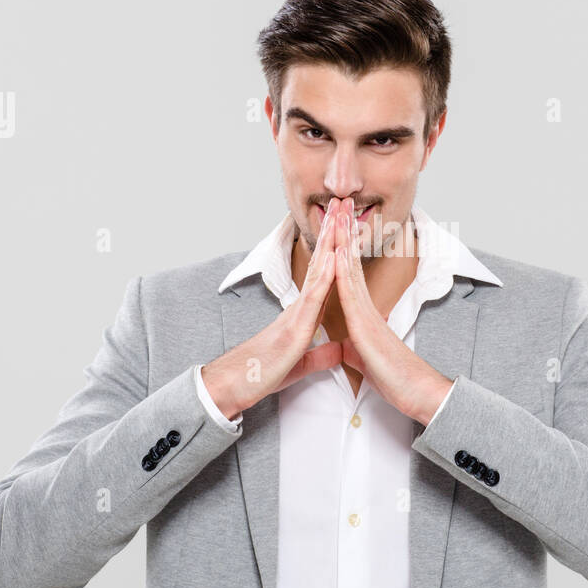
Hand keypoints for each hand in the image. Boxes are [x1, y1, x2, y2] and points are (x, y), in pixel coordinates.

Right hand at [201, 199, 341, 419]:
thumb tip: (338, 349)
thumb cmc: (266, 371)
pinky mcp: (296, 326)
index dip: (337, 249)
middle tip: (342, 203)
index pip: (326, 274)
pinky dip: (325, 277)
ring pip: (318, 271)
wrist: (241, 384)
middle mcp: (301, 306)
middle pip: (322, 262)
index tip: (346, 225)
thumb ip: (320, 354)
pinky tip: (335, 258)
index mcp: (306, 313)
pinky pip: (314, 297)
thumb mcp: (302, 363)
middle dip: (333, 232)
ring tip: (339, 216)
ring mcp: (298, 313)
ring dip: (330, 243)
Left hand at [332, 198, 454, 425]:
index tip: (335, 226)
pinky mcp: (366, 325)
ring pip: (350, 270)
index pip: (348, 275)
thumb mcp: (366, 360)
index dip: (341, 249)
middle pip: (349, 263)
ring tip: (338, 214)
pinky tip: (338, 251)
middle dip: (343, 233)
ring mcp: (367, 313)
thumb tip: (344, 346)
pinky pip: (351, 293)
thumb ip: (354, 349)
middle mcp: (366, 308)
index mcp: (363, 314)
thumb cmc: (395, 377)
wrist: (415, 391)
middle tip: (339, 204)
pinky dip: (343, 271)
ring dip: (343, 241)